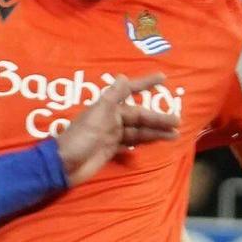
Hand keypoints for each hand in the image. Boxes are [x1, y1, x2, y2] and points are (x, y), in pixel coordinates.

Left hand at [53, 74, 178, 184]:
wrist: (64, 165)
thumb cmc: (79, 139)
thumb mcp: (97, 115)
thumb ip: (111, 97)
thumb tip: (123, 76)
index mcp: (109, 108)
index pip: (131, 92)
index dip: (145, 84)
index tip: (163, 78)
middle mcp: (112, 119)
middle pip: (140, 116)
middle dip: (158, 118)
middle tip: (177, 121)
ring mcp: (112, 136)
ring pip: (139, 131)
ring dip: (155, 132)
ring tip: (174, 135)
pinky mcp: (110, 151)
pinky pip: (131, 144)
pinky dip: (143, 143)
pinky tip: (155, 143)